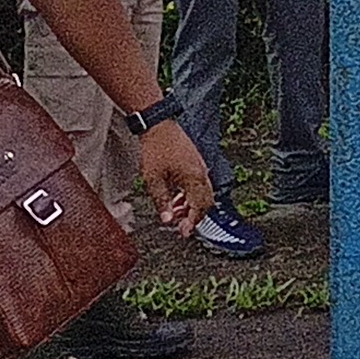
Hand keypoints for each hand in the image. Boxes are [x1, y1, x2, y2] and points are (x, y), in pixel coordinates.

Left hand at [138, 121, 212, 236]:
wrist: (158, 125)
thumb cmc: (156, 148)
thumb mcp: (153, 179)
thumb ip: (162, 201)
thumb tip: (166, 220)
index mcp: (194, 178)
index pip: (199, 207)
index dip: (193, 222)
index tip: (184, 232)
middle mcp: (201, 173)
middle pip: (206, 202)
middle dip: (194, 216)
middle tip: (181, 225)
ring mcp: (200, 166)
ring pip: (203, 193)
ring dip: (191, 205)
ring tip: (174, 211)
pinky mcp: (196, 162)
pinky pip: (199, 184)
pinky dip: (190, 194)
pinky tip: (177, 196)